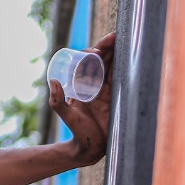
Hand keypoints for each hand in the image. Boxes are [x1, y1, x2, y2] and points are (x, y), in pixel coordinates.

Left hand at [51, 32, 115, 165]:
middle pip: (100, 60)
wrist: (92, 148)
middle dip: (107, 47)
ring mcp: (105, 89)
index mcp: (81, 84)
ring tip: (122, 38)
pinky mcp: (116, 95)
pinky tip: (131, 56)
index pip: (86, 63)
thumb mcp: (68, 117)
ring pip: (111, 65)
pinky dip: (124, 65)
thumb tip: (53, 81)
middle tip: (114, 36)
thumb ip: (58, 103)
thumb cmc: (78, 133)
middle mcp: (93, 84)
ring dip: (116, 52)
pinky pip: (120, 77)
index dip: (91, 52)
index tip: (96, 50)